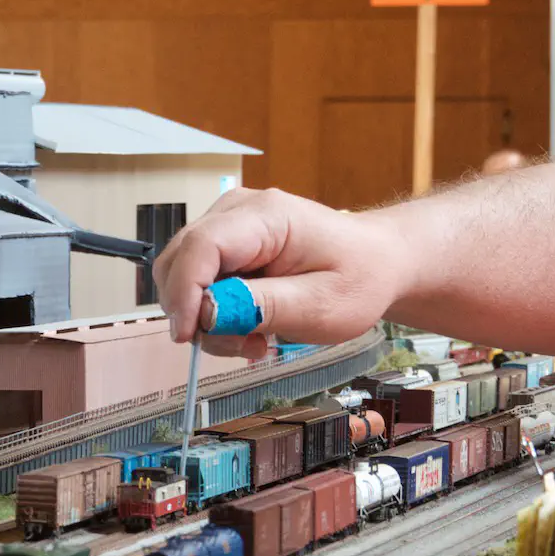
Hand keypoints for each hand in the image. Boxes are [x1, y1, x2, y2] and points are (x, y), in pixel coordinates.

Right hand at [153, 187, 413, 358]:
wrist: (375, 263)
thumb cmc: (358, 277)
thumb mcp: (321, 304)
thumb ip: (263, 307)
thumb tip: (207, 313)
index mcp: (266, 216)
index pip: (200, 247)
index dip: (184, 293)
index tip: (188, 335)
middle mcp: (236, 212)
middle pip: (179, 262)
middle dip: (196, 312)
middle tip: (239, 342)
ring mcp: (227, 226)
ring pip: (181, 277)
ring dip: (207, 319)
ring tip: (253, 337)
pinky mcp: (224, 244)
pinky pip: (196, 283)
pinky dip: (214, 313)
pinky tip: (248, 325)